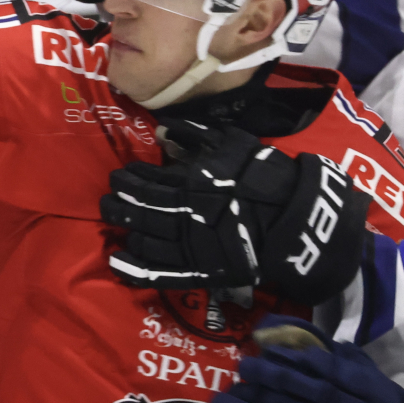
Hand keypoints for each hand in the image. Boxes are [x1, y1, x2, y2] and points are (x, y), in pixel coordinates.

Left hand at [100, 122, 369, 304]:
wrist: (296, 219)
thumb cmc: (265, 175)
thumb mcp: (233, 142)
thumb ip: (195, 134)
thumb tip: (161, 130)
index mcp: (190, 183)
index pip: (147, 180)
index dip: (130, 178)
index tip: (119, 175)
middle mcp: (183, 214)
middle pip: (140, 208)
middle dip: (118, 201)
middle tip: (107, 197)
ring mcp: (190, 245)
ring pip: (145, 238)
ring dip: (124, 228)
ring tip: (112, 220)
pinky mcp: (199, 270)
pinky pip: (160, 272)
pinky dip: (135, 269)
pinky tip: (117, 263)